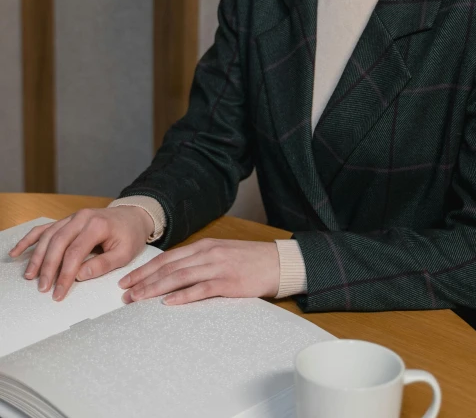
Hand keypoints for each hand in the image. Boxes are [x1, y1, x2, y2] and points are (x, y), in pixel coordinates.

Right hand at [8, 206, 154, 300]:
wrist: (133, 215)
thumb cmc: (130, 235)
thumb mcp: (125, 253)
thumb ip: (103, 264)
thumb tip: (79, 276)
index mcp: (97, 225)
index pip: (75, 252)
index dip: (65, 274)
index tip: (58, 292)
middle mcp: (81, 217)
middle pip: (58, 243)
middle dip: (48, 267)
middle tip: (42, 288)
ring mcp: (72, 217)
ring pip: (48, 235)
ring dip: (37, 256)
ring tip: (30, 276)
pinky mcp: (67, 220)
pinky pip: (45, 228)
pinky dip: (30, 239)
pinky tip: (17, 252)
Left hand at [118, 238, 280, 305]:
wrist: (278, 262)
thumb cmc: (249, 260)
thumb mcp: (221, 253)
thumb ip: (200, 260)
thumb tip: (174, 273)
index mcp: (204, 246)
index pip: (168, 258)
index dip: (146, 269)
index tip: (128, 280)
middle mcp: (207, 253)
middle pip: (169, 268)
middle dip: (144, 281)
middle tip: (125, 294)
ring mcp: (217, 267)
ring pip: (180, 277)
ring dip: (156, 289)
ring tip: (138, 299)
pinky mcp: (228, 282)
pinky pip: (201, 289)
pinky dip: (183, 296)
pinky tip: (168, 303)